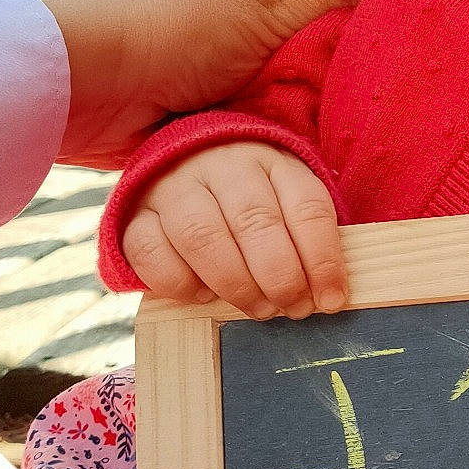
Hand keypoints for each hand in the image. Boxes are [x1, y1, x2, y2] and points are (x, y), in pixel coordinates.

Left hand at [41, 0, 392, 168]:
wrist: (79, 91)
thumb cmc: (159, 24)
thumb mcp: (259, 1)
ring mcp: (238, 30)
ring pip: (311, 32)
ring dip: (347, 48)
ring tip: (422, 52)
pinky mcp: (231, 81)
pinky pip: (289, 81)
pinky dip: (318, 91)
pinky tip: (367, 101)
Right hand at [122, 142, 344, 318]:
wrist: (182, 161)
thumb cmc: (250, 197)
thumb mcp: (287, 201)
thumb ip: (305, 240)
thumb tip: (328, 297)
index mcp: (271, 160)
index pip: (306, 206)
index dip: (323, 259)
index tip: (332, 300)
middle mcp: (222, 166)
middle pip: (255, 221)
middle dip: (281, 276)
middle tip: (293, 308)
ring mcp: (174, 187)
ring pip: (202, 236)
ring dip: (236, 284)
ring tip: (258, 308)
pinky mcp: (136, 214)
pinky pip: (150, 251)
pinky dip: (180, 283)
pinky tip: (204, 295)